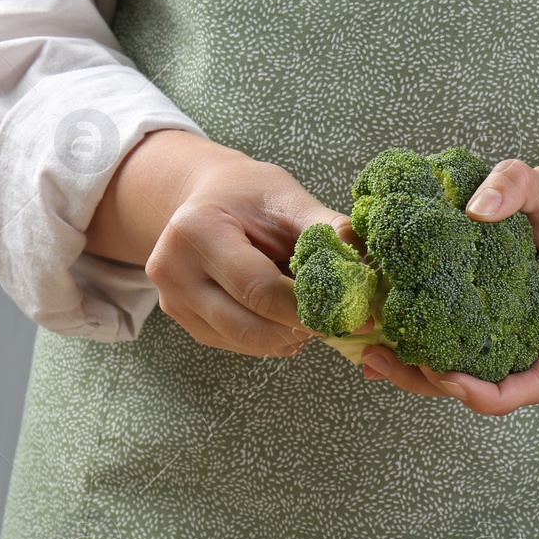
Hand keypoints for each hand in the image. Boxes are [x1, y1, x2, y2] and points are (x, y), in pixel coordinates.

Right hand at [85, 130, 350, 357]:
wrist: (206, 197)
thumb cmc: (249, 195)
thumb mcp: (287, 198)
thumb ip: (325, 228)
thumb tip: (365, 262)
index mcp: (197, 231)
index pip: (258, 288)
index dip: (308, 308)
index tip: (351, 313)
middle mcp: (173, 270)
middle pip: (249, 325)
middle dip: (302, 328)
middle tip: (338, 320)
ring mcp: (173, 299)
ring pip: (244, 341)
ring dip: (289, 337)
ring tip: (313, 313)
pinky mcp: (182, 318)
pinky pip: (235, 343)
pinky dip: (270, 337)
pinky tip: (287, 316)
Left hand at [366, 134, 538, 414]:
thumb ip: (513, 185)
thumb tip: (476, 209)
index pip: (536, 385)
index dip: (487, 393)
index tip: (440, 374)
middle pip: (501, 394)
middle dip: (441, 387)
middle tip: (385, 361)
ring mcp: (537, 345)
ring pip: (484, 382)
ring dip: (429, 377)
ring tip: (377, 355)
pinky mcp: (514, 335)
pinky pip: (477, 358)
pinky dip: (437, 355)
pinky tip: (392, 343)